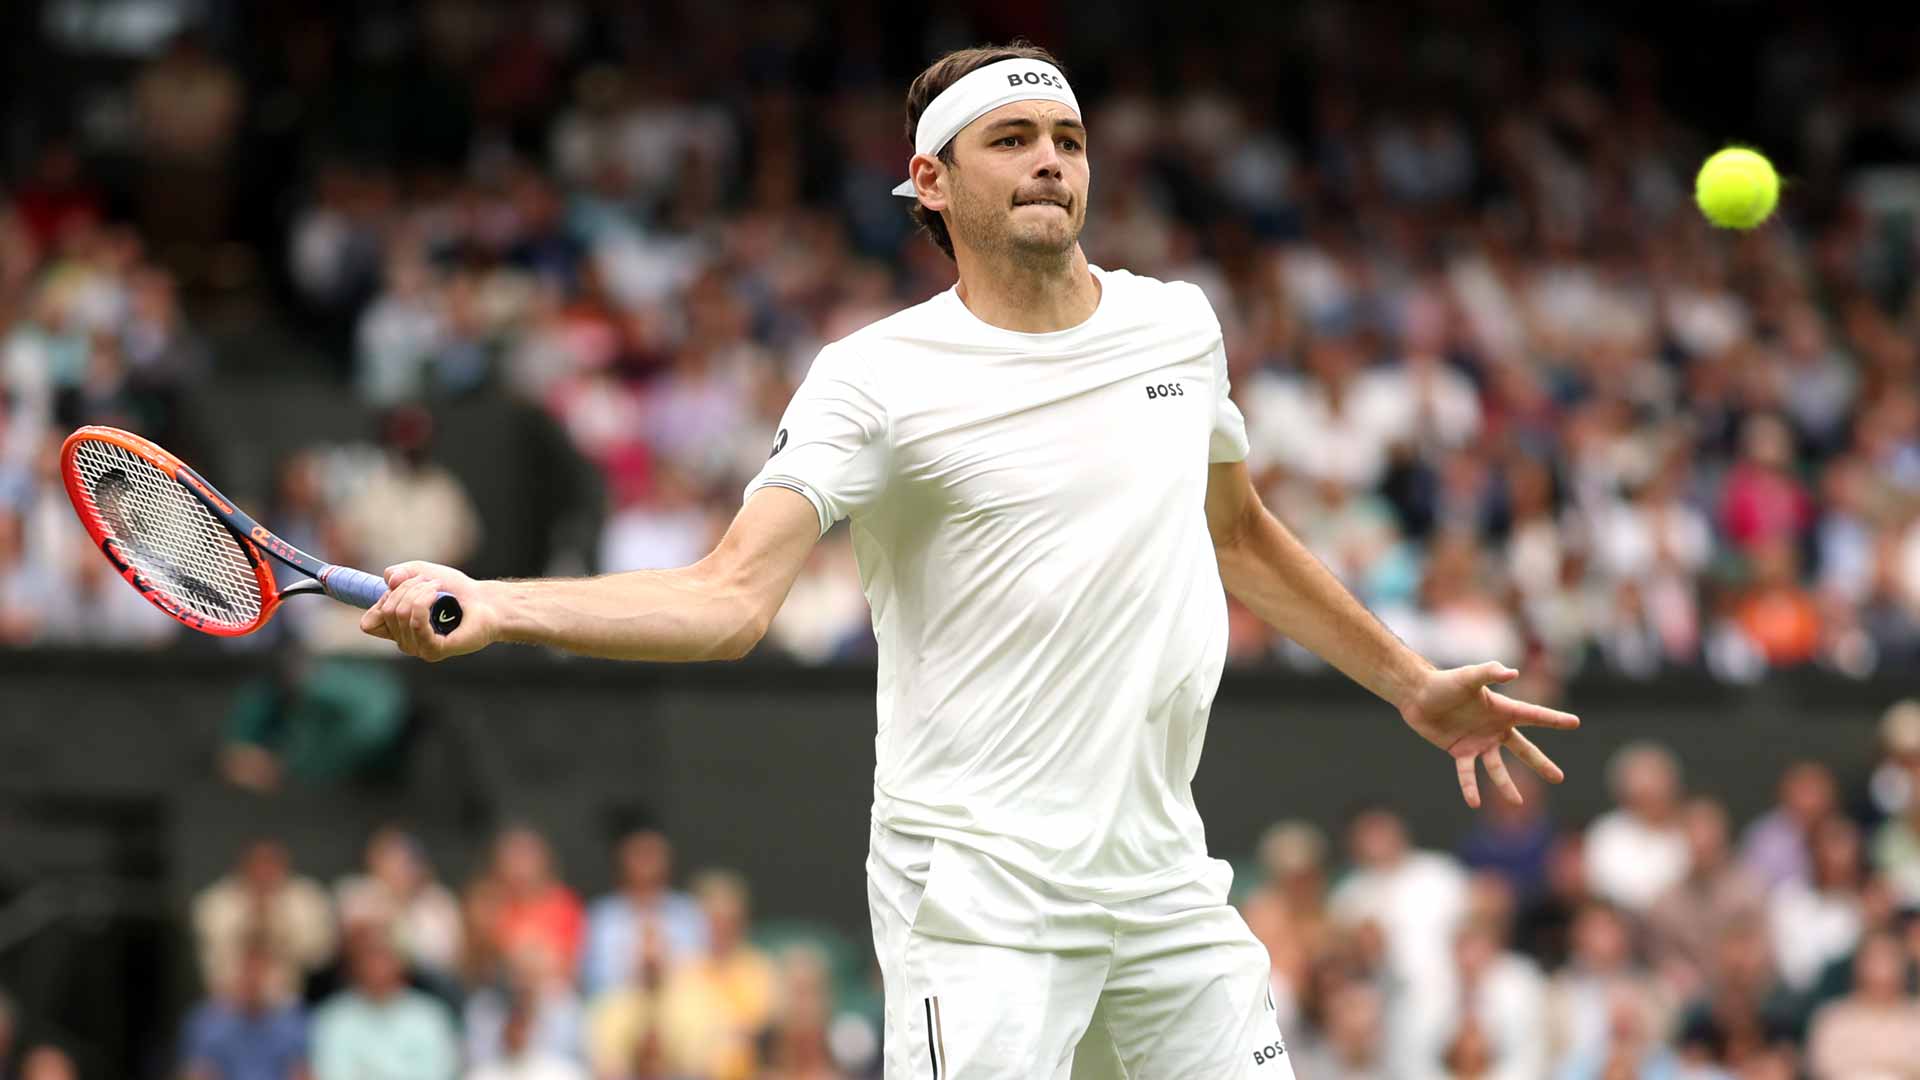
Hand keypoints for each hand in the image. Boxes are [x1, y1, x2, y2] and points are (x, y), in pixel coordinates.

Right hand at [359, 561, 497, 661]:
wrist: (485, 600)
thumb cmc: (454, 590)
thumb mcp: (420, 573)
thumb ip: (399, 573)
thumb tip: (389, 581)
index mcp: (396, 629)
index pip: (369, 623)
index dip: (382, 601)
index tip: (402, 587)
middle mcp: (404, 641)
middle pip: (387, 611)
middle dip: (407, 587)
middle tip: (431, 583)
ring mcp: (418, 648)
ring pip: (400, 614)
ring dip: (419, 591)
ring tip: (437, 588)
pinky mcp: (433, 650)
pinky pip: (416, 623)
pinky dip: (425, 602)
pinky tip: (439, 597)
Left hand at [1398, 662, 1579, 807]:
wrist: (1417, 695)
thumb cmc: (1444, 682)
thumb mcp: (1468, 677)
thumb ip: (1489, 672)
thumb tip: (1512, 672)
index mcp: (1502, 710)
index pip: (1534, 716)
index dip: (1554, 720)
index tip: (1575, 723)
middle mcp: (1494, 728)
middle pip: (1523, 749)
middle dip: (1540, 764)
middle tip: (1559, 778)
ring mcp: (1478, 742)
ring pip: (1497, 768)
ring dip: (1506, 786)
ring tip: (1517, 803)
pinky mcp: (1460, 752)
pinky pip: (1467, 774)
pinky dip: (1470, 787)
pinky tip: (1474, 803)